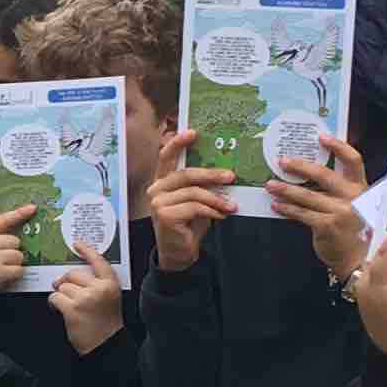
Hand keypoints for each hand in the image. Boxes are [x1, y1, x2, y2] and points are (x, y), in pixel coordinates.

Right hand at [0, 204, 32, 304]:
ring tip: (0, 268)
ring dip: (14, 263)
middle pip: (15, 241)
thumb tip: (18, 227)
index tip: (32, 208)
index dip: (19, 213)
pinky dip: (15, 275)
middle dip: (12, 250)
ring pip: (19, 255)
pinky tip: (3, 277)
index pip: (2, 220)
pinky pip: (19, 270)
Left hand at [52, 247, 125, 353]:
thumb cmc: (105, 322)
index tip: (77, 244)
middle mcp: (99, 288)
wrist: (105, 344)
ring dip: (61, 295)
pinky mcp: (72, 309)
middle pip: (73, 274)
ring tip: (69, 306)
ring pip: (62, 286)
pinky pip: (55, 297)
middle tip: (67, 292)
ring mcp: (86, 298)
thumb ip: (97, 284)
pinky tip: (60, 310)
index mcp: (110, 284)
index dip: (87, 251)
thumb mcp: (108, 298)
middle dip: (66, 282)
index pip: (98, 261)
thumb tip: (72, 275)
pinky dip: (53, 303)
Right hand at [145, 128, 236, 274]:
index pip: (166, 157)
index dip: (178, 143)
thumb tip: (224, 172)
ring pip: (193, 192)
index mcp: (162, 182)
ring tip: (231, 205)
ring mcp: (157, 202)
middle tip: (230, 176)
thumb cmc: (188, 226)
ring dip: (217, 198)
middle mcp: (155, 189)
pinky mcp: (165, 215)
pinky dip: (212, 210)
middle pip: (185, 174)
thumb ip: (201, 186)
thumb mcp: (196, 202)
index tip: (193, 132)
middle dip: (211, 174)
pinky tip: (221, 215)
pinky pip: (195, 206)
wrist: (179, 254)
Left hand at [270, 137, 372, 282]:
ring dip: (285, 189)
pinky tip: (276, 206)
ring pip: (307, 195)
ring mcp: (340, 212)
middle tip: (282, 161)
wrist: (356, 260)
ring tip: (270, 185)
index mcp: (361, 188)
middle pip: (324, 174)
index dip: (338, 146)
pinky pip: (301, 213)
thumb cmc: (350, 231)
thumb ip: (335, 191)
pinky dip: (286, 209)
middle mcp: (353, 197)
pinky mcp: (326, 226)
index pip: (354, 160)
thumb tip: (307, 174)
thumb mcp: (350, 206)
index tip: (320, 137)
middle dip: (300, 166)